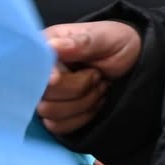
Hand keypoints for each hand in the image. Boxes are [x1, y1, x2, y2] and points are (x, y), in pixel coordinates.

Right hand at [38, 21, 140, 135]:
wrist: (132, 63)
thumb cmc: (116, 44)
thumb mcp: (105, 38)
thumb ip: (81, 42)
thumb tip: (52, 46)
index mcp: (44, 48)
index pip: (32, 71)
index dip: (51, 78)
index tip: (63, 76)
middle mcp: (38, 73)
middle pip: (41, 96)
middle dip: (79, 89)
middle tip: (97, 75)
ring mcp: (44, 95)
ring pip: (49, 113)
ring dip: (83, 102)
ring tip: (98, 85)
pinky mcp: (53, 113)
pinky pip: (57, 126)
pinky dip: (81, 116)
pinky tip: (94, 101)